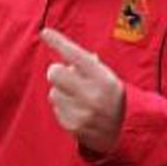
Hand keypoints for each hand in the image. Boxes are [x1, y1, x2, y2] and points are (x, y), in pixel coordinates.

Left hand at [41, 28, 125, 154]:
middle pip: (55, 72)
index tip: (45, 32)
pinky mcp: (72, 126)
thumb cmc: (111, 98)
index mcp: (105, 79)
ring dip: (61, 92)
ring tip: (77, 98)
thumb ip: (89, 63)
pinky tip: (77, 111)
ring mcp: (82, 112)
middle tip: (67, 75)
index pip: (76, 55)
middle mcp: (93, 95)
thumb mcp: (108, 78)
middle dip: (57, 72)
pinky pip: (55, 108)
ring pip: (53, 92)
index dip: (59, 42)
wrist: (122, 133)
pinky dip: (62, 107)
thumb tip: (64, 47)